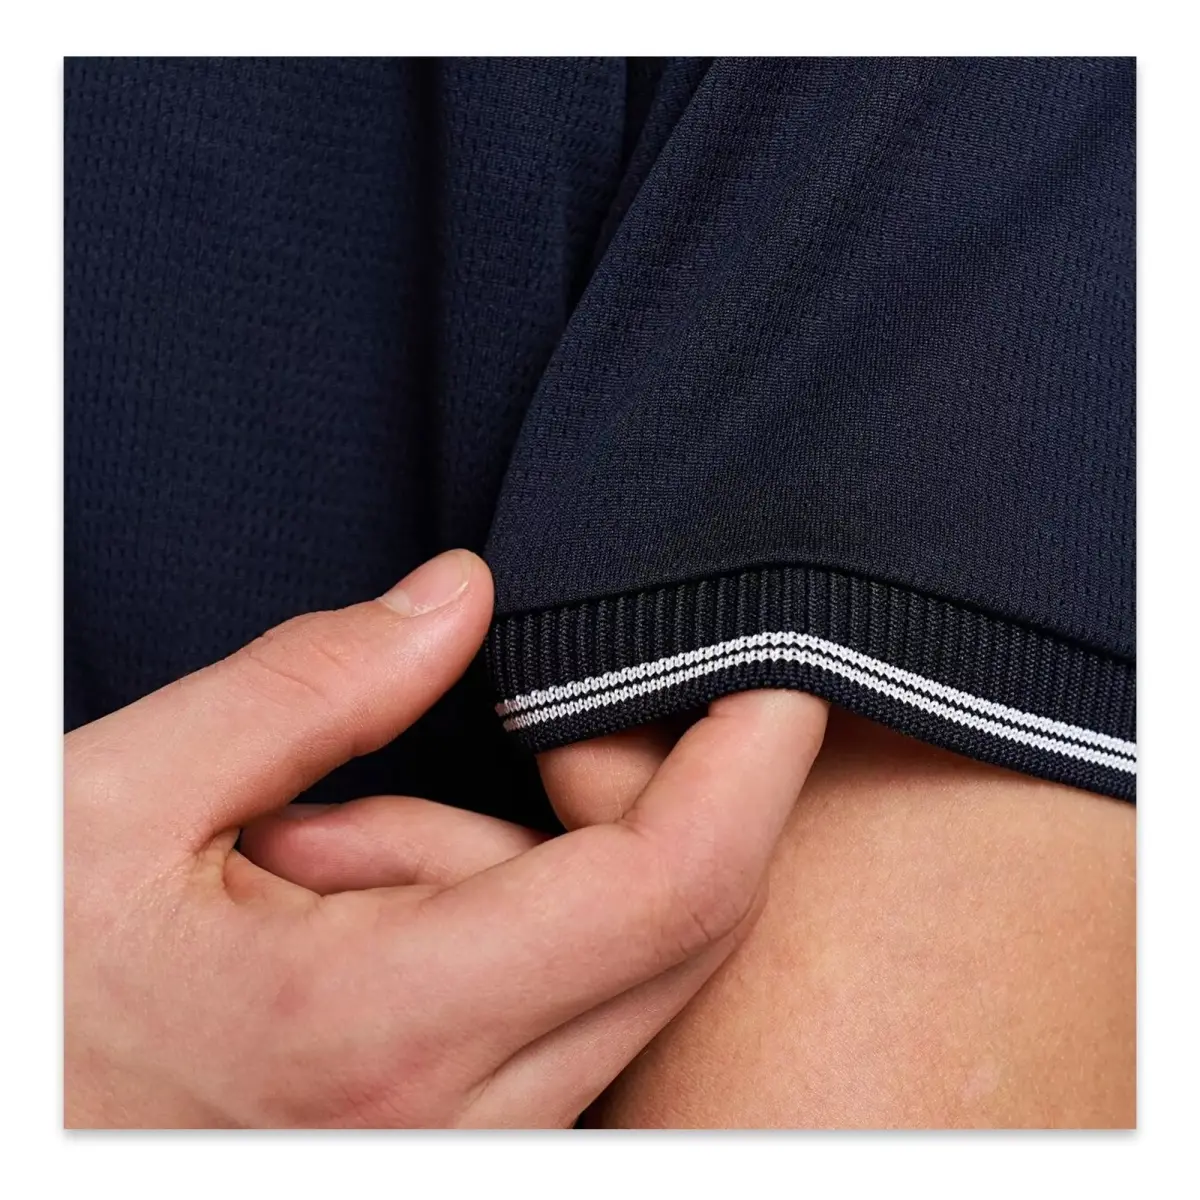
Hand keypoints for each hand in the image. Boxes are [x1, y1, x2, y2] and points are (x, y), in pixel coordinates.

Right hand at [65, 550, 826, 1127]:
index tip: (777, 668)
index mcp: (374, 1028)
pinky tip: (342, 905)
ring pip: (620, 972)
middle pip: (681, 933)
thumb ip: (309, 690)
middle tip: (523, 717)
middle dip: (648, 791)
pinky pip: (555, 1015)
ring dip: (521, 863)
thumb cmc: (27, 982)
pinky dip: (494, 922)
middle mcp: (445, 1129)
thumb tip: (459, 595)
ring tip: (318, 845)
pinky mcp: (442, 1149)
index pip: (667, 888)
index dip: (749, 762)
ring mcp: (451, 1159)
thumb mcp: (117, 805)